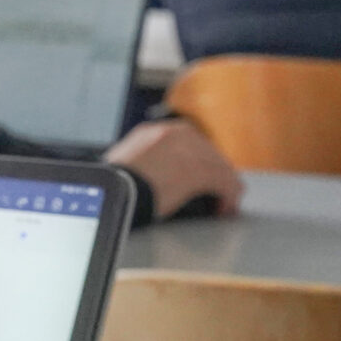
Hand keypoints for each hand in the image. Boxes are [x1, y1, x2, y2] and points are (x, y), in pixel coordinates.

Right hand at [105, 118, 241, 219]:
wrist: (112, 193)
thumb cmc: (114, 185)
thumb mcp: (128, 164)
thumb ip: (147, 164)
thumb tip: (156, 178)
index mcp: (157, 132)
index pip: (192, 144)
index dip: (200, 165)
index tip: (202, 181)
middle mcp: (176, 134)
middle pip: (210, 154)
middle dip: (214, 176)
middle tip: (215, 196)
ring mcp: (190, 150)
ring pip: (220, 168)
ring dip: (224, 188)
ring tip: (222, 205)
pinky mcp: (201, 170)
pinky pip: (226, 183)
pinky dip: (229, 198)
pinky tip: (224, 208)